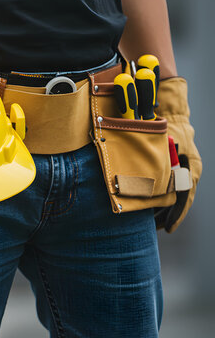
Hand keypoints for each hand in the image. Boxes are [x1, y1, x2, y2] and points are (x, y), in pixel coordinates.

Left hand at [153, 77, 201, 231]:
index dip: (176, 215)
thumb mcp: (164, 145)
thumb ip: (159, 162)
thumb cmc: (168, 127)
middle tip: (157, 229)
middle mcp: (189, 172)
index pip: (184, 199)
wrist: (172, 112)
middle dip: (168, 216)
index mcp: (190, 170)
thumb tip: (151, 182)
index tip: (169, 229)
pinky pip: (171, 187)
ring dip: (165, 209)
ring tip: (154, 223)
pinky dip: (163, 198)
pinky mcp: (177, 167)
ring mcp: (184, 170)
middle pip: (180, 201)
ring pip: (175, 196)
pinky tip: (153, 207)